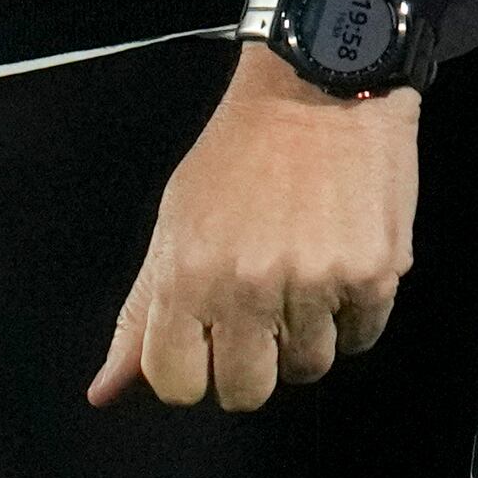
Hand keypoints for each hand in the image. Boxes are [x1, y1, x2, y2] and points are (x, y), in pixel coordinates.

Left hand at [87, 46, 421, 412]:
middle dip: (251, 364)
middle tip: (259, 315)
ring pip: (309, 367)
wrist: (320, 85)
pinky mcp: (374, 275)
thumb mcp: (175, 222)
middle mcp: (249, 287)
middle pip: (246, 391)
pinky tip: (338, 262)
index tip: (206, 342)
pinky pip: (361, 337)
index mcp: (189, 274)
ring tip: (302, 273)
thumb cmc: (239, 152)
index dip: (191, 369)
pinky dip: (352, 312)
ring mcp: (315, 283)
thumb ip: (142, 312)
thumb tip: (103, 392)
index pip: (176, 383)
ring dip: (306, 334)